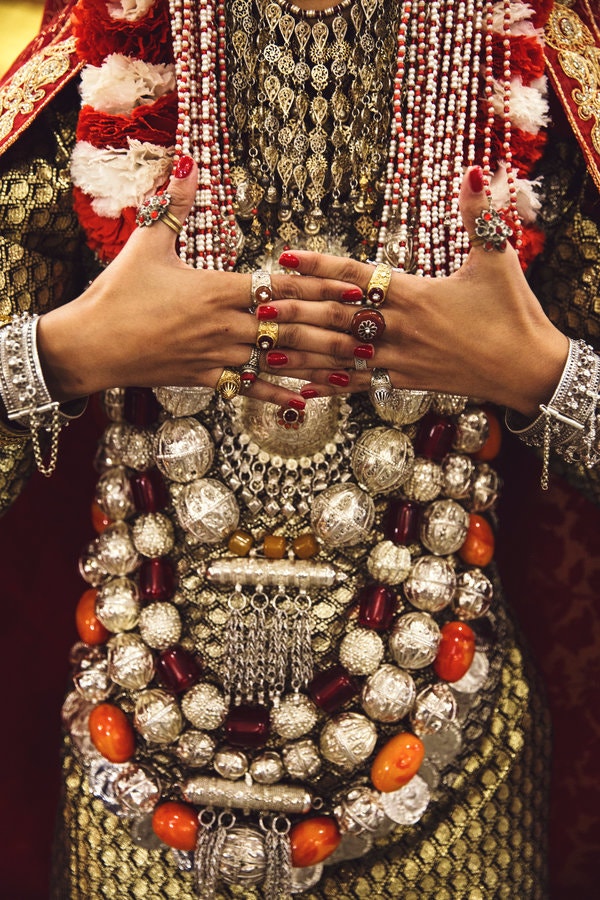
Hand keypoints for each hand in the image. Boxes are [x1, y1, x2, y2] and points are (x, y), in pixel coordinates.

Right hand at [36, 158, 362, 407]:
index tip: (357, 289)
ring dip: (319, 364)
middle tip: (374, 333)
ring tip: (354, 368)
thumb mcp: (146, 244)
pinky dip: (278, 395)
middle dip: (336, 329)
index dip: (322, 288)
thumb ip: (175, 205)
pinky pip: (249, 388)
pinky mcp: (206, 379)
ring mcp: (217, 355)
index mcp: (216, 289)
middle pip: (291, 326)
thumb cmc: (116, 293)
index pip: (281, 286)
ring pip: (278, 360)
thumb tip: (190, 161)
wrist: (90, 346)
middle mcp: (225, 325)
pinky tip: (306, 402)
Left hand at [263, 167, 567, 417]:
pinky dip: (331, 385)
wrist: (528, 370)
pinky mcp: (405, 382)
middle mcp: (400, 327)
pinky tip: (302, 388)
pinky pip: (360, 383)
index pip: (356, 275)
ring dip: (301, 350)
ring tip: (263, 347)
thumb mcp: (498, 258)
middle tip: (255, 305)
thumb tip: (475, 171)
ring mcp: (400, 358)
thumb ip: (478, 216)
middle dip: (295, 309)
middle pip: (336, 316)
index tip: (284, 256)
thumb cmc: (514, 313)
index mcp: (415, 294)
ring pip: (340, 353)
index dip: (318, 266)